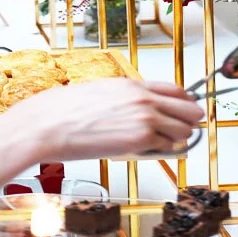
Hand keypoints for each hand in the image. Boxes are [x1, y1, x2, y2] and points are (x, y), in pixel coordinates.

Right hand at [1, 79, 203, 160]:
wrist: (48, 125)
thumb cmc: (64, 111)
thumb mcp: (101, 93)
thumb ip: (125, 99)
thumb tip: (139, 110)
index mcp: (133, 85)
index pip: (177, 90)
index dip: (185, 103)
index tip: (185, 110)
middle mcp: (144, 99)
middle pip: (189, 110)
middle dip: (187, 122)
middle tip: (179, 131)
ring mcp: (145, 119)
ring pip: (184, 131)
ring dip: (176, 139)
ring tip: (160, 143)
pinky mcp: (140, 141)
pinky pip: (167, 148)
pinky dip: (162, 152)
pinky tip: (147, 151)